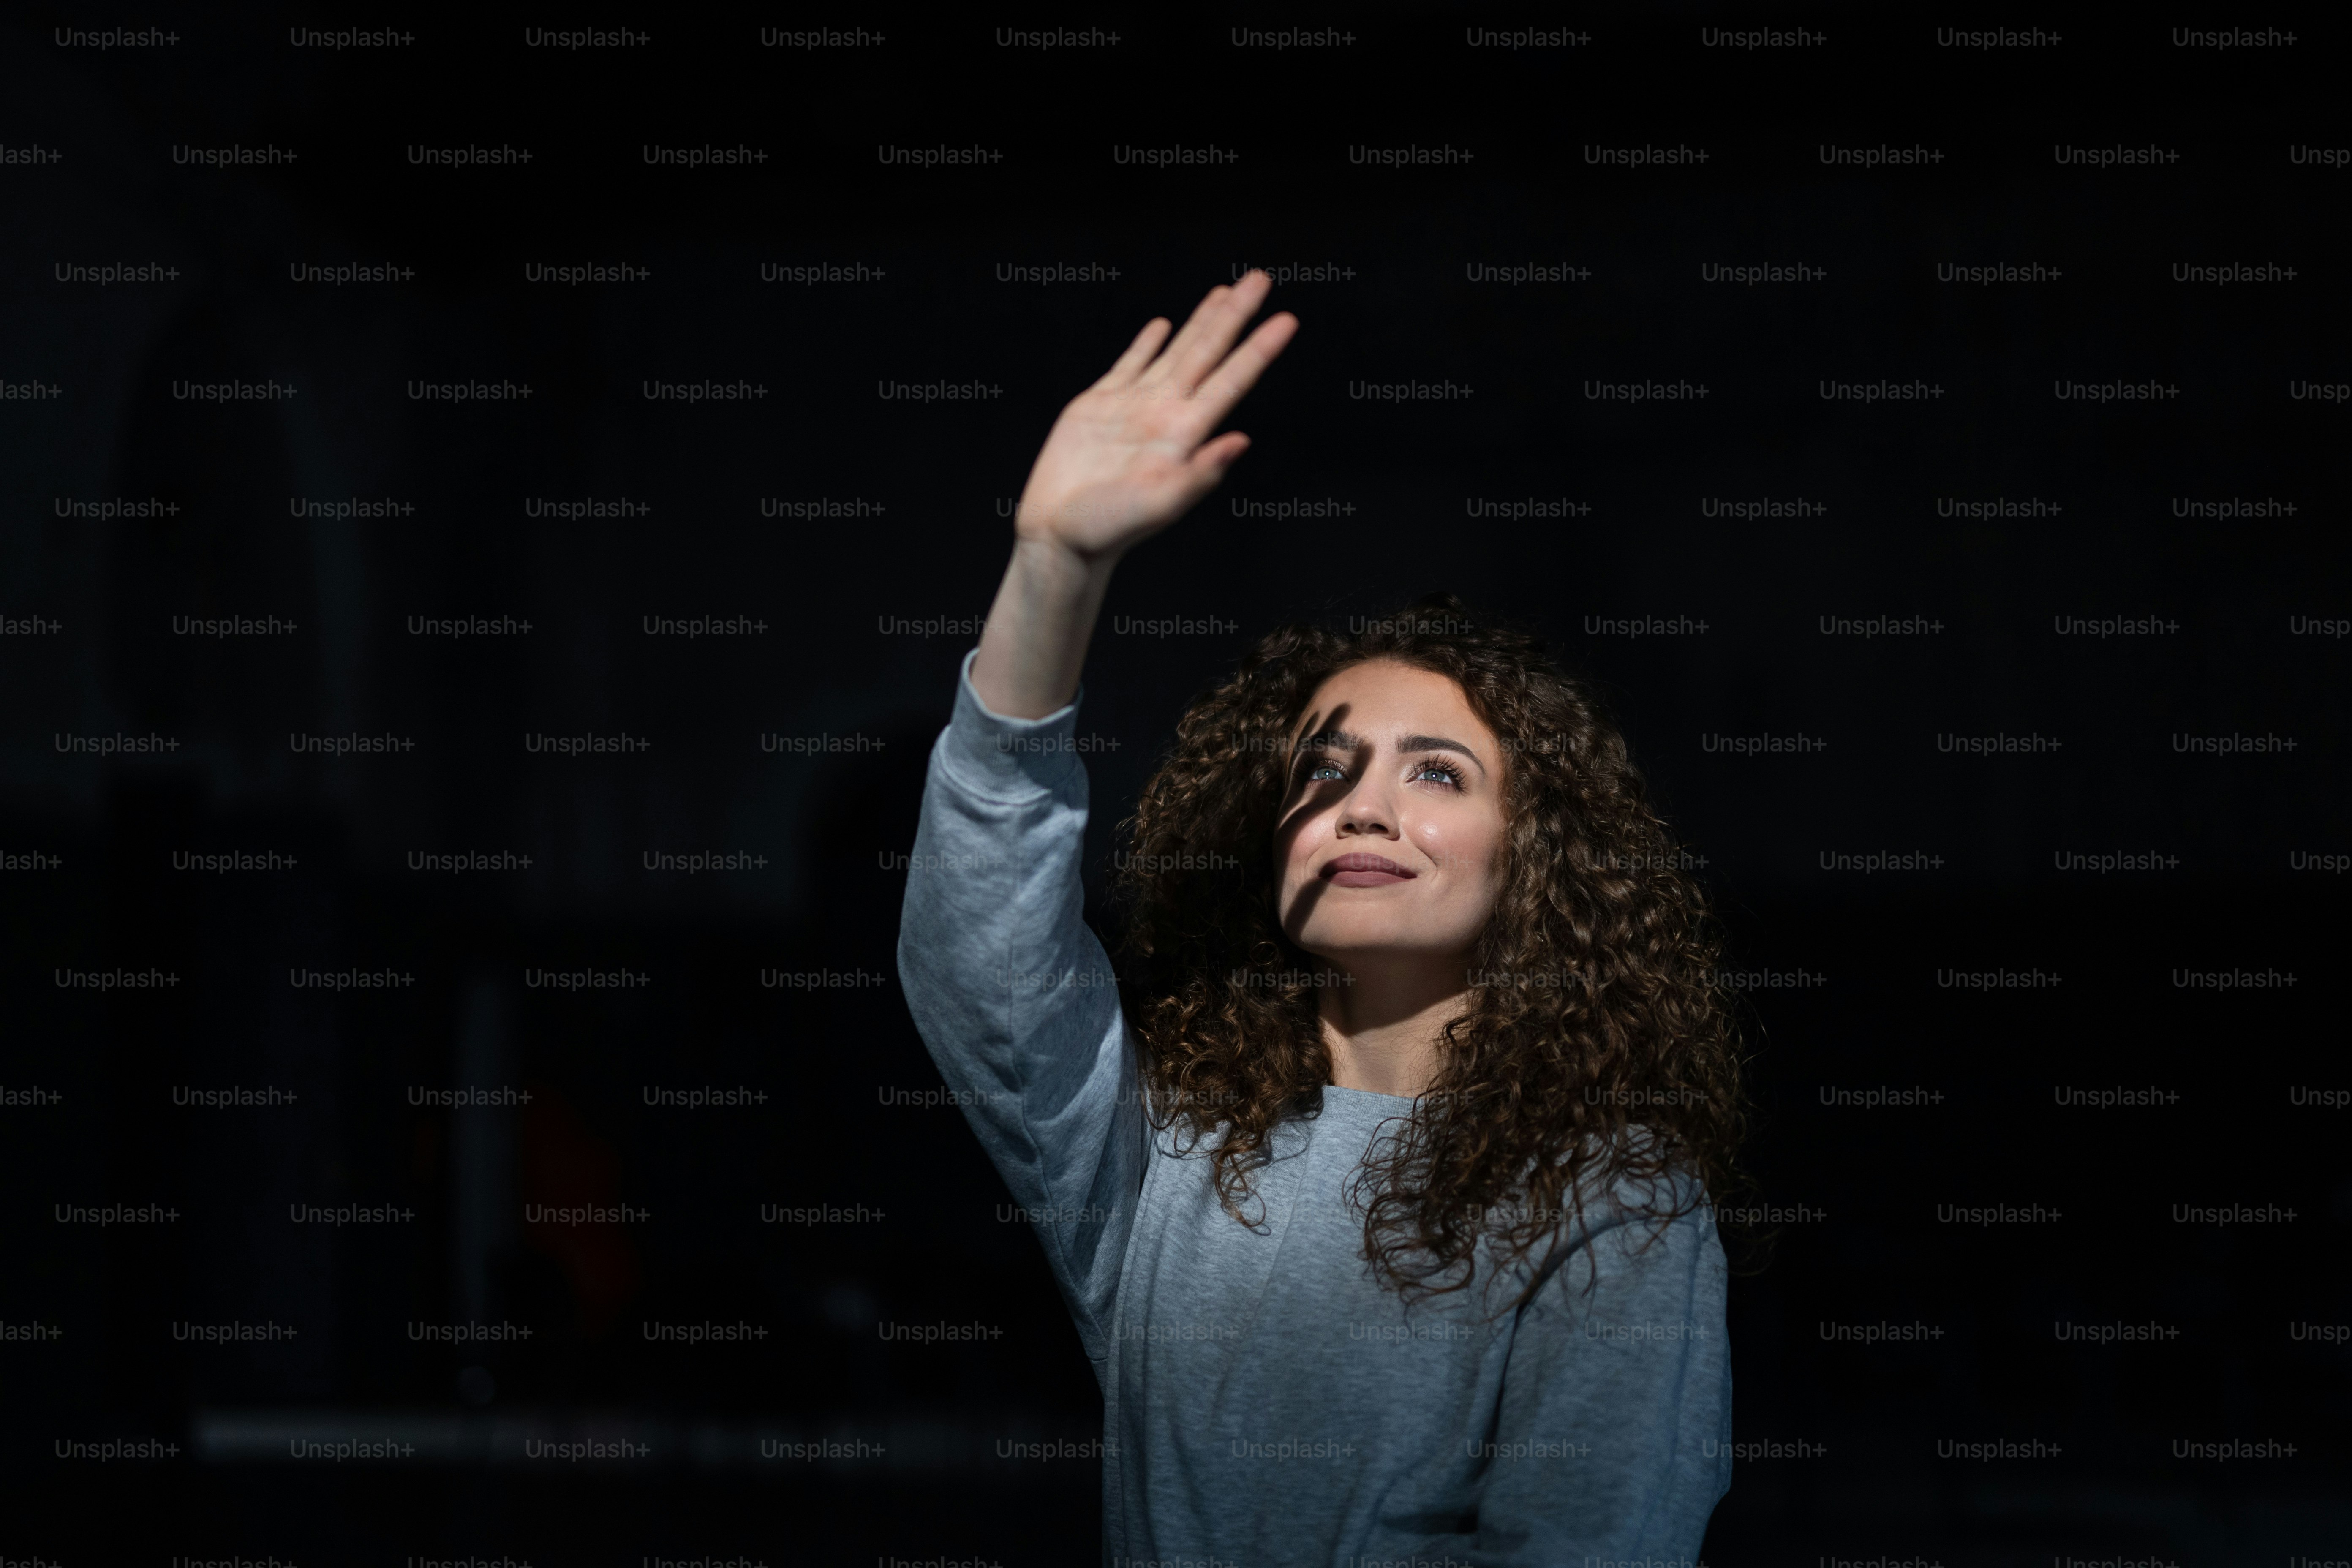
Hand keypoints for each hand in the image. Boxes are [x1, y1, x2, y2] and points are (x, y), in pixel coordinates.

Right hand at [1013, 270, 1297, 562]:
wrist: (1057, 536)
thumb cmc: (1106, 529)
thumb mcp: (1160, 505)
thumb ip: (1202, 473)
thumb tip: (1242, 440)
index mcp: (1184, 434)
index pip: (1231, 381)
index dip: (1259, 349)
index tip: (1287, 319)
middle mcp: (1165, 414)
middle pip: (1209, 352)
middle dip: (1235, 314)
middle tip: (1261, 278)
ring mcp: (1133, 407)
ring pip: (1176, 351)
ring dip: (1201, 321)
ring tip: (1224, 291)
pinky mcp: (1098, 406)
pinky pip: (1129, 365)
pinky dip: (1147, 343)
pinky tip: (1163, 325)